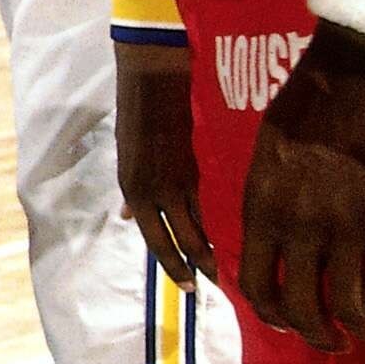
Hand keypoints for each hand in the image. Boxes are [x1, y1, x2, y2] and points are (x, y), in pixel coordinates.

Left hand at [115, 35, 215, 285]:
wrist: (153, 78)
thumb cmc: (135, 113)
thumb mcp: (125, 156)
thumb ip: (133, 191)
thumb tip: (129, 218)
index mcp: (134, 189)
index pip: (155, 240)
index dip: (172, 265)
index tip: (189, 286)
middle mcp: (155, 190)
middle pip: (182, 239)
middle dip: (200, 265)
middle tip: (217, 285)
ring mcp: (180, 177)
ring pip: (201, 223)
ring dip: (215, 247)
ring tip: (231, 266)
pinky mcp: (201, 163)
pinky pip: (214, 200)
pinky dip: (223, 219)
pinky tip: (239, 232)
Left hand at [241, 23, 364, 351]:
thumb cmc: (321, 89)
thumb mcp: (274, 142)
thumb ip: (274, 190)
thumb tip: (278, 224)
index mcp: (263, 204)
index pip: (254, 284)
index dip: (274, 314)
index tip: (292, 320)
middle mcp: (298, 224)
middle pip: (301, 310)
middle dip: (320, 338)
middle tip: (340, 343)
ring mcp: (346, 225)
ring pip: (349, 308)